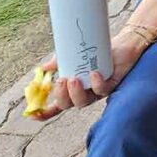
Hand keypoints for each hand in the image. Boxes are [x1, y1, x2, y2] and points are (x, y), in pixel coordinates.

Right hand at [30, 30, 147, 120]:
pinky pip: (103, 90)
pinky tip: (94, 74)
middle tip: (62, 80)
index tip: (32, 115)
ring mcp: (98, 90)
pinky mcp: (112, 84)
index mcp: (73, 88)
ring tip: (74, 78)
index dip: (45, 112)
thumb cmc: (97, 50)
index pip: (58, 104)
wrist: (123, 42)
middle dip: (62, 96)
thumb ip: (58, 61)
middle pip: (69, 104)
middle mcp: (85, 92)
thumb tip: (43, 68)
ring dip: (76, 93)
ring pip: (84, 102)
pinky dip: (97, 84)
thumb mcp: (73, 54)